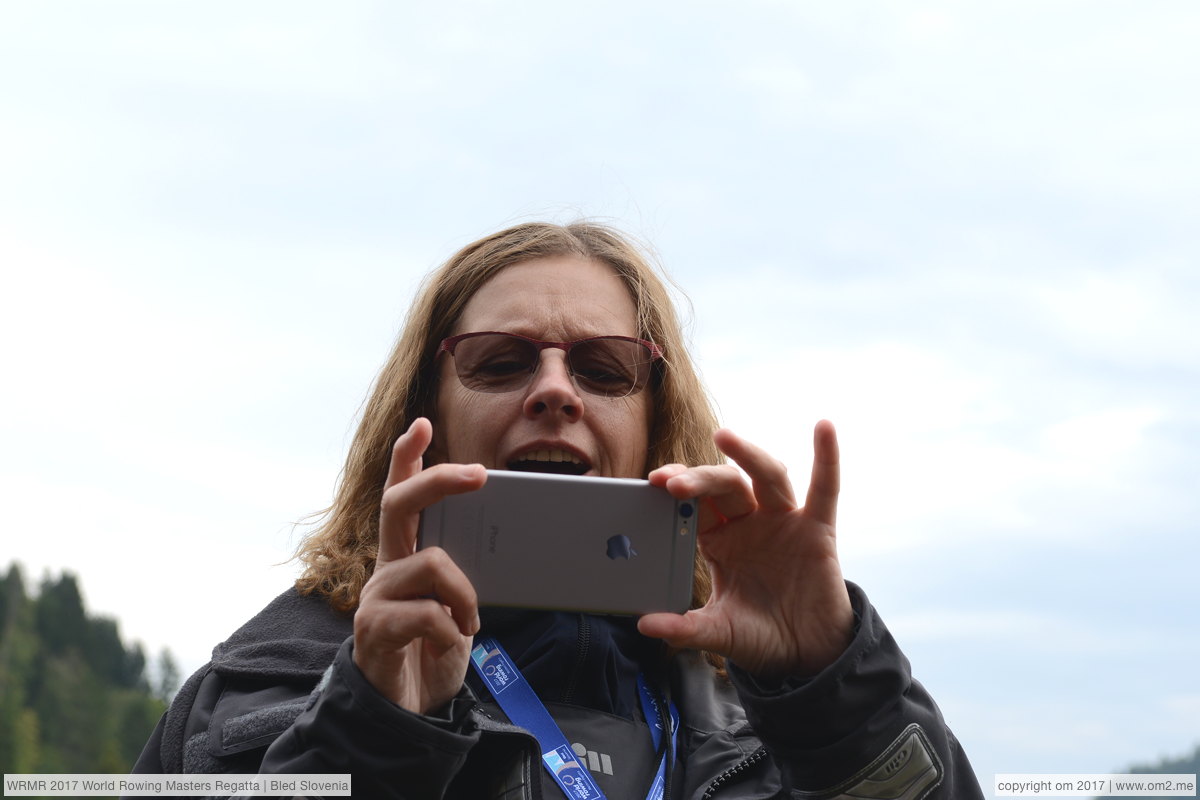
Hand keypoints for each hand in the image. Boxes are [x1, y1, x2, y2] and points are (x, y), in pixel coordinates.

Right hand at [352, 418, 485, 713]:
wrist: (408, 711)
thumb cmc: (435, 651)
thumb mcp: (461, 606)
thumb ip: (470, 575)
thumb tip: (513, 546)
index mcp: (406, 556)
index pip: (400, 496)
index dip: (406, 458)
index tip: (421, 424)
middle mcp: (385, 567)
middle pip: (399, 505)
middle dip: (439, 480)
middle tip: (479, 475)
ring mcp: (376, 596)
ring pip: (431, 563)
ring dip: (464, 594)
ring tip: (470, 623)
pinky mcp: (374, 629)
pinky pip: (426, 613)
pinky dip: (449, 627)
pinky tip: (451, 642)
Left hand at [638, 421, 854, 678]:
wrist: (806, 656)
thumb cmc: (758, 636)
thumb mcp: (718, 632)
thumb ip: (684, 628)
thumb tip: (644, 624)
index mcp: (720, 539)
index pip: (696, 503)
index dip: (678, 488)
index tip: (655, 482)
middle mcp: (750, 522)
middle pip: (724, 485)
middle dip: (699, 478)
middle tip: (673, 481)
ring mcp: (784, 521)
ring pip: (766, 477)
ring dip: (747, 455)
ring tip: (724, 437)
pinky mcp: (818, 529)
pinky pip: (826, 488)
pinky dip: (826, 457)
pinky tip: (824, 428)